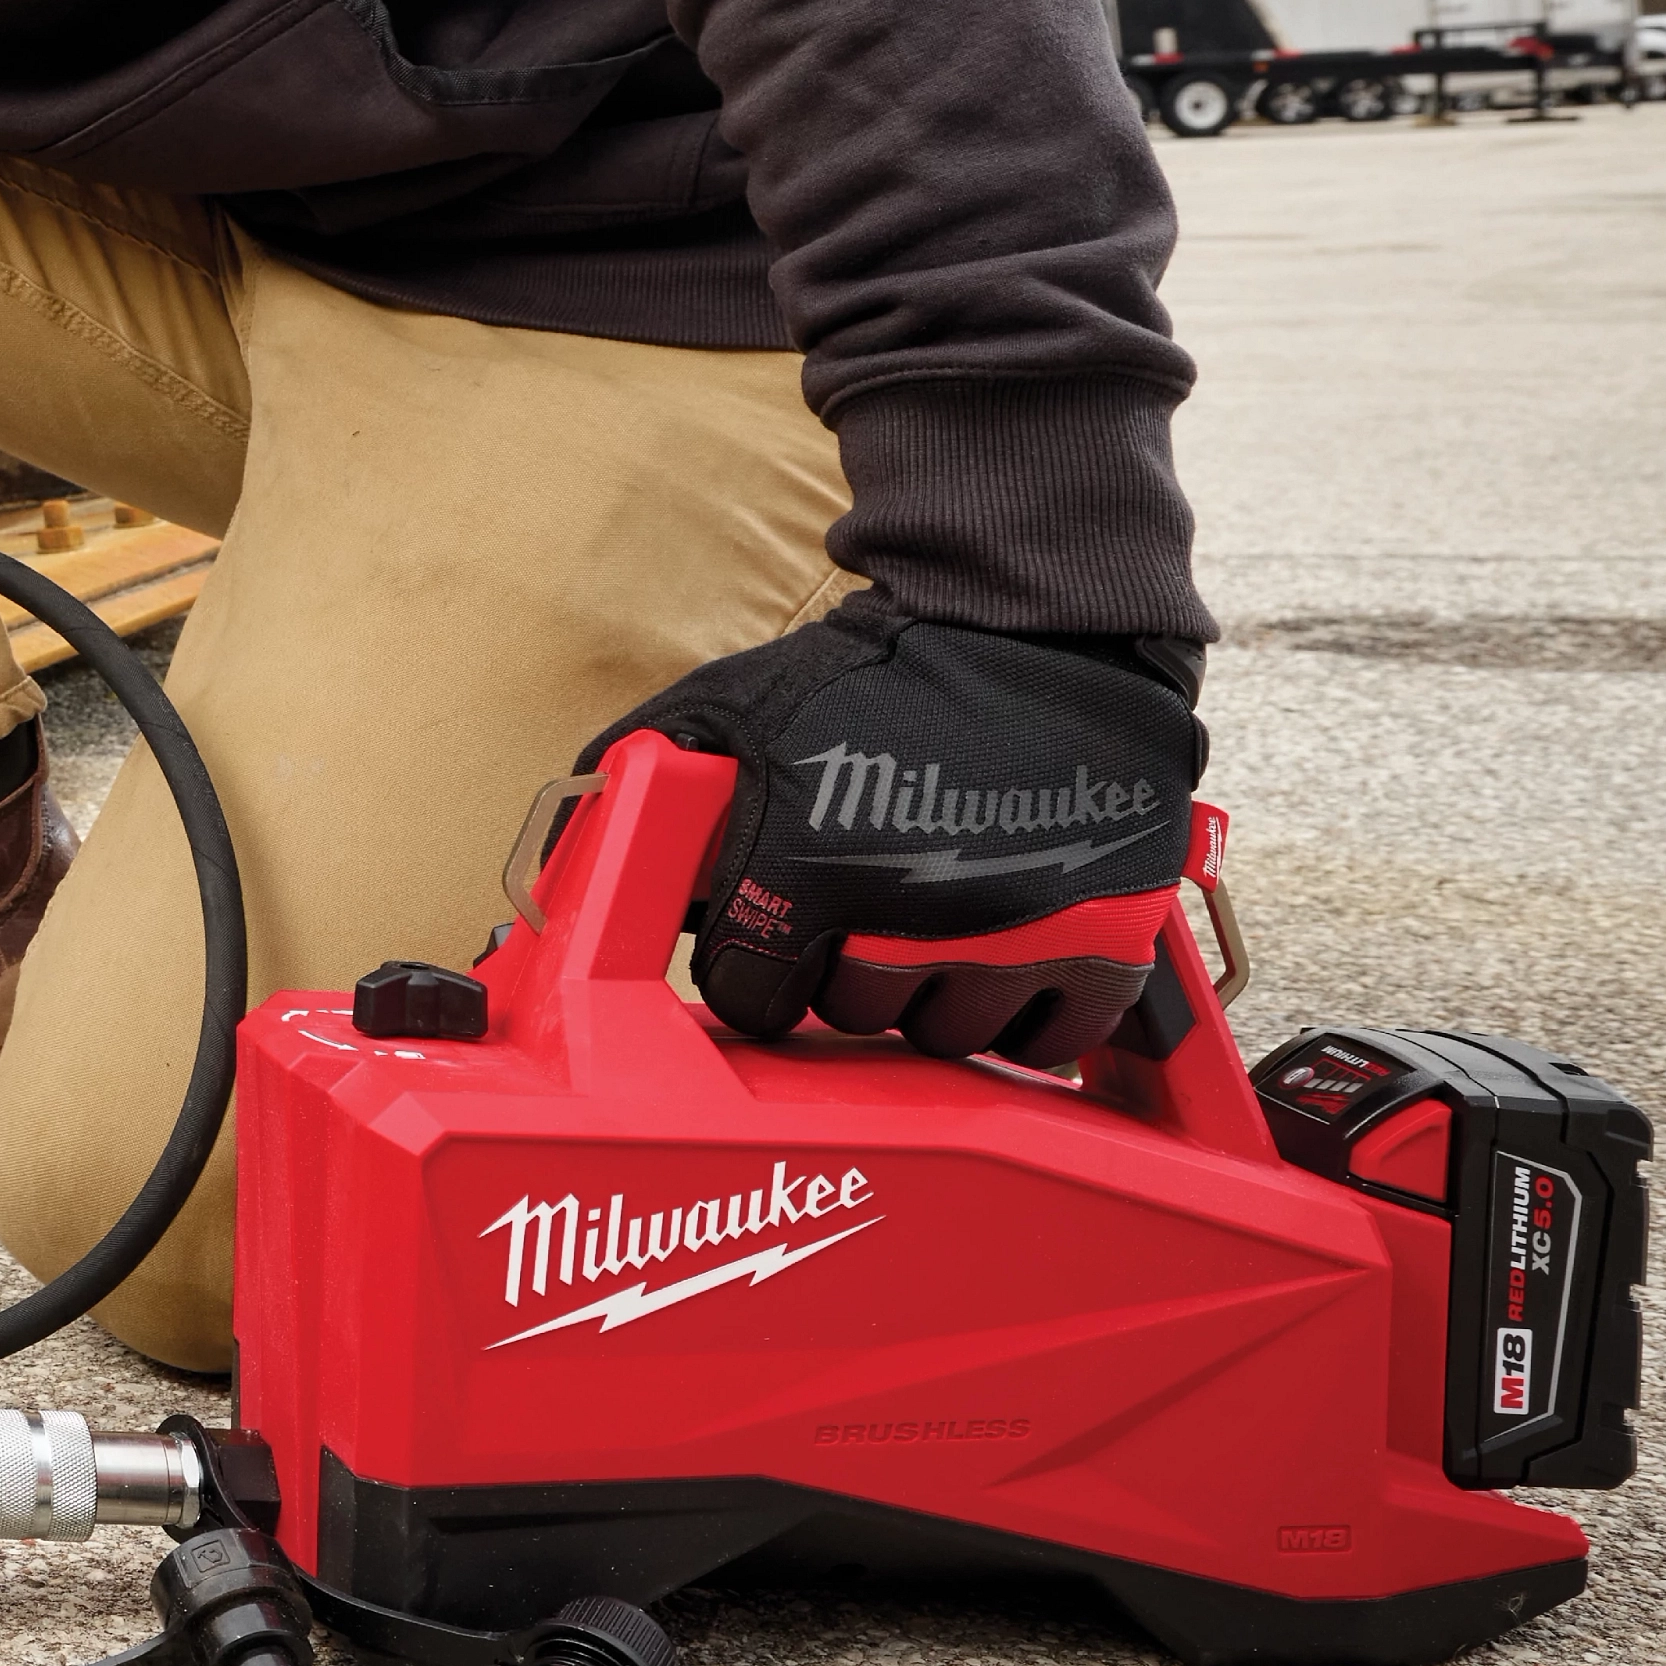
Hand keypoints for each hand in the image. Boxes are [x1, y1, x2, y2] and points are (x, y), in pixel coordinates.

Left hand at [587, 597, 1205, 1068]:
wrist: (1037, 629)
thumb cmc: (875, 670)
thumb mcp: (734, 702)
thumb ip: (644, 772)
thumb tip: (561, 845)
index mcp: (805, 867)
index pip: (750, 996)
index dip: (756, 967)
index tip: (773, 940)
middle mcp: (907, 917)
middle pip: (851, 1018)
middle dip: (845, 972)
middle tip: (863, 914)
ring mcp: (1013, 937)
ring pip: (947, 1037)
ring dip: (934, 994)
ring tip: (938, 923)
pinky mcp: (1104, 941)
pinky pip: (1049, 1037)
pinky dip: (1029, 1010)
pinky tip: (1010, 952)